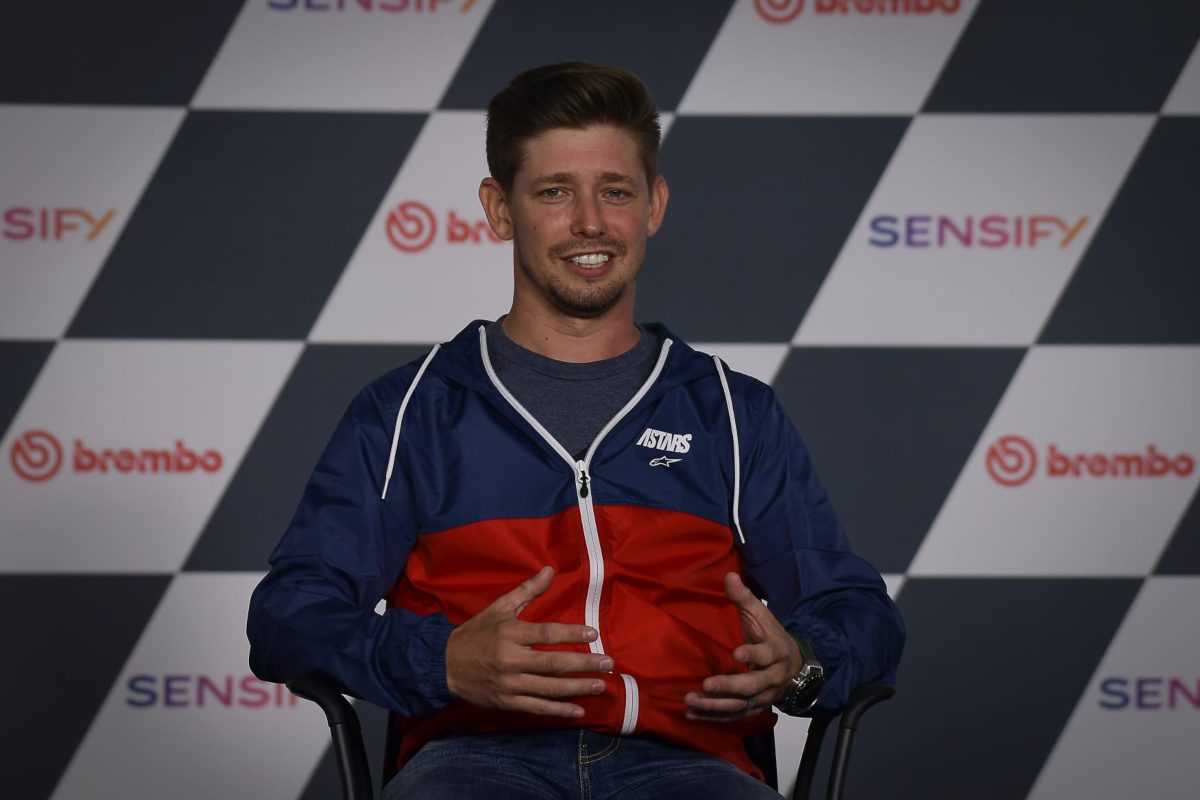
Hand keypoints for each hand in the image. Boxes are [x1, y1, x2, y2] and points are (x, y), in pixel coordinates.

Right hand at [444, 566, 613, 717]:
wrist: (446, 665)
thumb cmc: (476, 633)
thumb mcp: (499, 608)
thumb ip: (527, 591)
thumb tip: (550, 570)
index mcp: (509, 634)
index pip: (546, 633)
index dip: (571, 634)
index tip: (593, 633)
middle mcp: (510, 660)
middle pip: (553, 663)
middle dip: (584, 664)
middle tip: (609, 663)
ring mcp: (509, 684)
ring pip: (549, 688)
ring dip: (577, 688)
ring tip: (600, 685)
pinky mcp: (507, 701)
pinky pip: (537, 707)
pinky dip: (558, 710)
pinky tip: (578, 710)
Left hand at [684, 572, 801, 720]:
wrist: (795, 666)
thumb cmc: (771, 636)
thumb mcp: (761, 615)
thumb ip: (744, 598)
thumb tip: (729, 575)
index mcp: (776, 652)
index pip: (767, 655)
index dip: (753, 655)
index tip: (737, 652)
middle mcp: (772, 678)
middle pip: (753, 686)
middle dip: (730, 686)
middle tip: (707, 684)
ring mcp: (763, 697)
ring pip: (741, 705)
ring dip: (716, 705)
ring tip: (691, 701)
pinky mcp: (753, 708)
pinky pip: (733, 716)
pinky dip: (712, 717)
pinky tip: (692, 714)